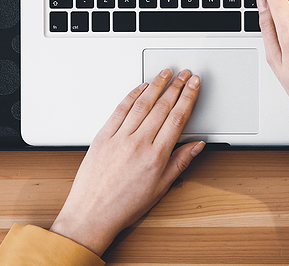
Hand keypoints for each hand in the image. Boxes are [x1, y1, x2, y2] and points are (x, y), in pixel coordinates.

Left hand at [50, 69, 203, 254]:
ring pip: (142, 104)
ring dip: (156, 85)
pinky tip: (141, 87)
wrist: (91, 214)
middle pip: (162, 107)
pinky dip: (132, 96)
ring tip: (165, 73)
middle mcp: (138, 144)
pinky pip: (120, 110)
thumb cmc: (124, 206)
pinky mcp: (103, 136)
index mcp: (155, 157)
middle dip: (176, 86)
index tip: (194, 85)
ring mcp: (119, 138)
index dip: (188, 97)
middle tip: (185, 74)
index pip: (177, 118)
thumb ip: (180, 162)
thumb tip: (197, 145)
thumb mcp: (160, 188)